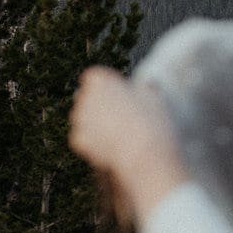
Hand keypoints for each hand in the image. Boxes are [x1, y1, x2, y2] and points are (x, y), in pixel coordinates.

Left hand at [69, 69, 187, 219]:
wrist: (144, 153)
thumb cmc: (152, 121)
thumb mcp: (154, 97)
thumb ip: (144, 89)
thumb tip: (147, 88)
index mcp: (99, 79)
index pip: (95, 79)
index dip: (108, 88)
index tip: (120, 96)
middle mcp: (83, 96)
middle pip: (87, 99)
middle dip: (99, 106)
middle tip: (120, 117)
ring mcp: (79, 119)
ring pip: (85, 120)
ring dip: (96, 125)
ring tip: (119, 135)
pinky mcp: (77, 140)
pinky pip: (85, 139)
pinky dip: (94, 144)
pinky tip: (112, 147)